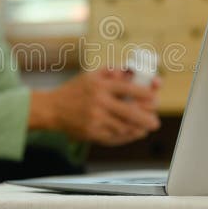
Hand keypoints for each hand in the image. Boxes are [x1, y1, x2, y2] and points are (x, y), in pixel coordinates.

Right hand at [32, 68, 161, 145]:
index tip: (154, 97)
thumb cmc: (73, 90)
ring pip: (122, 126)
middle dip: (146, 118)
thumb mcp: (89, 76)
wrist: (52, 109)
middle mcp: (98, 102)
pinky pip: (112, 136)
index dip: (144, 93)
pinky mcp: (91, 132)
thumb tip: (130, 71)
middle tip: (155, 122)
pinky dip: (124, 137)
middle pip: (128, 111)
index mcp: (99, 86)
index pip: (127, 88)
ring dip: (137, 129)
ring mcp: (94, 119)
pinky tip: (131, 134)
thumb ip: (110, 71)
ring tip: (145, 129)